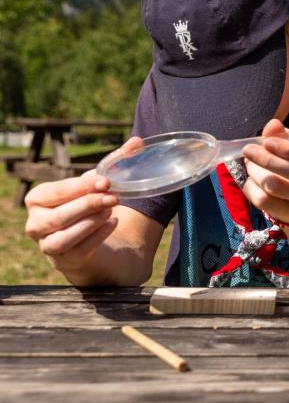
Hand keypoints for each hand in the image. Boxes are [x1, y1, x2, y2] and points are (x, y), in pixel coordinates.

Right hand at [24, 137, 140, 269]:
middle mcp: (36, 224)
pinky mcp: (65, 261)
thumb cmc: (88, 205)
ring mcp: (48, 245)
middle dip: (88, 204)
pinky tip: (112, 223)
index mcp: (38, 199)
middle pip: (59, 216)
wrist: (91, 242)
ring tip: (111, 210)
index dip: (80, 186)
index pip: (55, 192)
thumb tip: (137, 141)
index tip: (105, 181)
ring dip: (91, 222)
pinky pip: (78, 250)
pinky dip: (97, 236)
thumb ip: (115, 161)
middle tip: (113, 196)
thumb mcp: (97, 183)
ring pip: (63, 237)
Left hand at [242, 119, 288, 224]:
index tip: (266, 142)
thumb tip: (273, 124)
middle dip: (266, 160)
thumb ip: (277, 134)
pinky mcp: (286, 210)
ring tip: (250, 166)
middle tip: (248, 151)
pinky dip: (251, 188)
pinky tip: (250, 181)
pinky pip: (263, 200)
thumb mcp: (283, 145)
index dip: (286, 148)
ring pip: (275, 186)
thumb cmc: (287, 162)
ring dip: (256, 173)